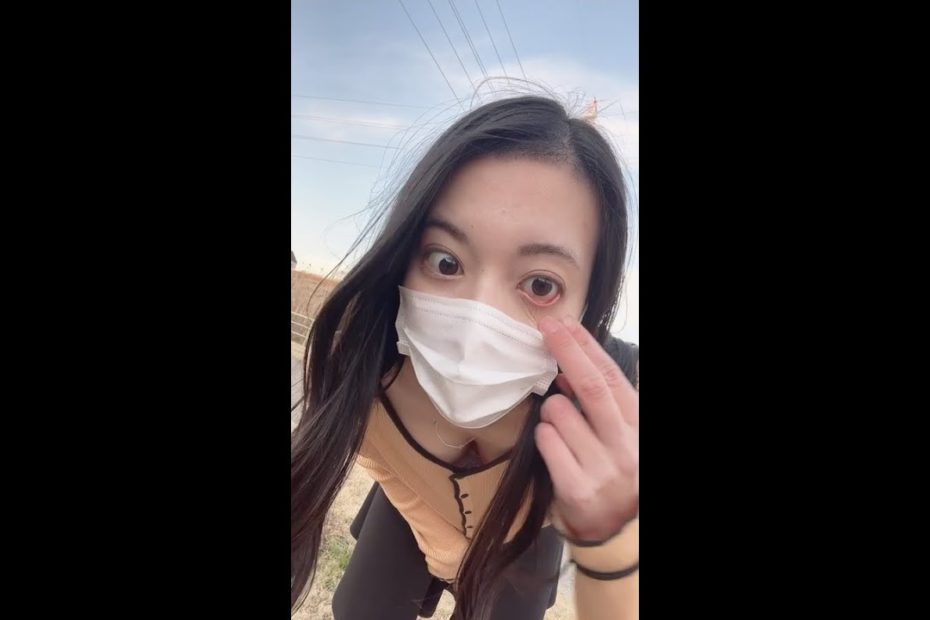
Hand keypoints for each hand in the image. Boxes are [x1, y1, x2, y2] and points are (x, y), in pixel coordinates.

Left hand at [535, 316, 638, 541]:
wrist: (618, 532)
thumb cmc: (616, 473)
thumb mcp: (622, 435)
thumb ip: (602, 404)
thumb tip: (567, 370)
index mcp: (638, 427)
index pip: (611, 378)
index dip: (586, 347)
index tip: (565, 323)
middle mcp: (625, 446)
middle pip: (590, 387)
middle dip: (567, 351)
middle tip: (547, 328)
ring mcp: (603, 469)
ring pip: (559, 414)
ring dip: (551, 411)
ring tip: (562, 426)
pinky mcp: (578, 489)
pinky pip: (546, 442)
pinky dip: (544, 436)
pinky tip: (555, 447)